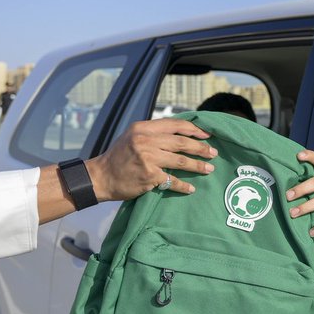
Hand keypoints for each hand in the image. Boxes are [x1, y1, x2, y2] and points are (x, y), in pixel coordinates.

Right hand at [85, 118, 216, 200]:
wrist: (100, 177)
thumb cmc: (118, 157)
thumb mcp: (132, 137)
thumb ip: (153, 133)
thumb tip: (179, 134)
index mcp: (143, 128)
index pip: (175, 125)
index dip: (194, 129)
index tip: (207, 134)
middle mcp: (146, 140)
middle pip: (182, 142)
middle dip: (201, 148)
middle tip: (213, 153)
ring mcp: (148, 158)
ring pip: (181, 161)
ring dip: (197, 166)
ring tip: (209, 169)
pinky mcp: (149, 175)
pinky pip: (172, 180)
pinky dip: (183, 186)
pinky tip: (191, 189)